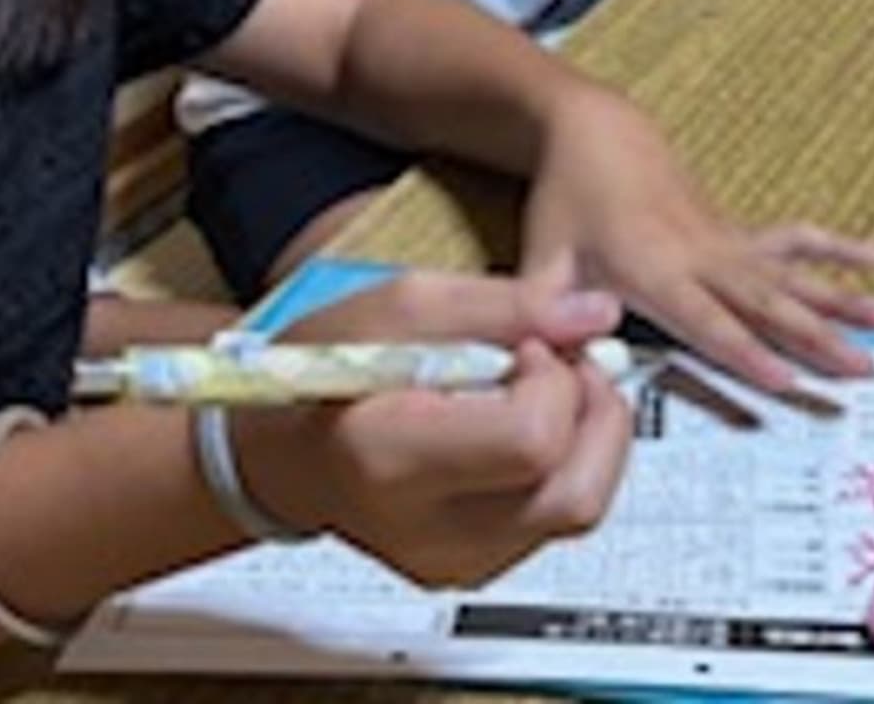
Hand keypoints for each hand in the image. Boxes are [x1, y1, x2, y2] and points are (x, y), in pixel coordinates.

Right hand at [233, 272, 632, 586]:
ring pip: (580, 509)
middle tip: (559, 364)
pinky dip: (566, 464)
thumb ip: (505, 305)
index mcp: (392, 458)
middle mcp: (427, 530)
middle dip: (592, 411)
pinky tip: (525, 425)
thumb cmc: (323, 374)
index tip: (527, 344)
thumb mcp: (399, 305)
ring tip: (544, 389)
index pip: (531, 440)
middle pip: (575, 493)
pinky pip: (558, 521)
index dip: (552, 377)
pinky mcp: (475, 569)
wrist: (279, 453)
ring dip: (588, 436)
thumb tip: (594, 314)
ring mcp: (455, 561)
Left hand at [520, 89, 873, 392]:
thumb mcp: (541, 256)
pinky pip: (793, 241)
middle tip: (862, 367)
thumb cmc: (567, 201)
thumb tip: (562, 348)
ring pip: (790, 272)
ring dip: (839, 296)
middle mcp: (700, 256)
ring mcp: (723, 241)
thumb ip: (545, 308)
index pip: (706, 320)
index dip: (745, 352)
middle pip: (766, 302)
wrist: (596, 131)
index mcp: (653, 269)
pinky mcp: (734, 231)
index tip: (785, 380)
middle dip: (816, 337)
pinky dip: (835, 248)